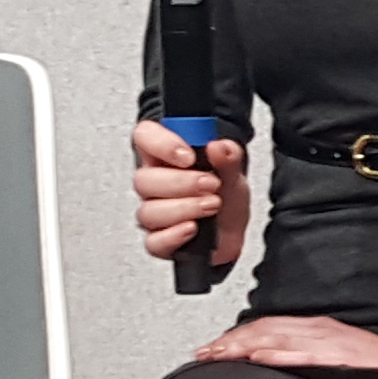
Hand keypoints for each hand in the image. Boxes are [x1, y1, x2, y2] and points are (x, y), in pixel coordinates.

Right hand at [129, 118, 249, 270]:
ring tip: (212, 206)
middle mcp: (155, 183)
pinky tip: (193, 228)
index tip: (189, 156)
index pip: (145, 136)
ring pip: (148, 211)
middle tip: (211, 184)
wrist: (234, 232)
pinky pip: (154, 242)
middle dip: (181, 182)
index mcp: (165, 156)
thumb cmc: (225, 197)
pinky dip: (174, 236)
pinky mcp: (159, 241)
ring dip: (184, 208)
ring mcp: (154, 213)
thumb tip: (219, 147)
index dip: (161, 143)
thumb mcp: (233, 172)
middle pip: (144, 179)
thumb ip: (228, 157)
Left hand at [191, 311, 377, 373]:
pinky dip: (276, 356)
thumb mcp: (338, 355)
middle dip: (229, 342)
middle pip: (264, 330)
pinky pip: (301, 355)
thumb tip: (277, 365)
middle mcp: (319, 330)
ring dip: (242, 347)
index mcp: (318, 329)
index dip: (237, 336)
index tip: (214, 348)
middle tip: (203, 354)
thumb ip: (309, 357)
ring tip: (217, 357)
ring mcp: (328, 343)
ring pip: (275, 339)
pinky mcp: (338, 358)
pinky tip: (257, 360)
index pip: (268, 327)